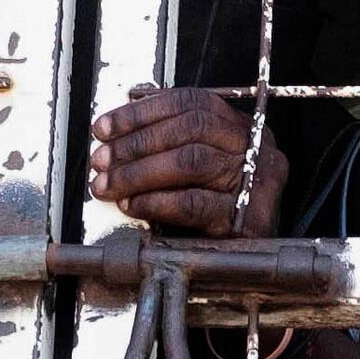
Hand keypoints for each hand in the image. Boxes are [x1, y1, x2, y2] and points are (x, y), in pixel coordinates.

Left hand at [88, 85, 283, 236]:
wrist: (257, 255)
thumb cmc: (222, 207)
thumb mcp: (204, 164)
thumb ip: (173, 142)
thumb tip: (118, 133)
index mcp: (243, 126)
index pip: (190, 102)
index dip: (141, 112)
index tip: (105, 127)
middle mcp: (255, 147)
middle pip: (190, 128)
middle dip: (136, 142)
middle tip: (102, 159)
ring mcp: (257, 181)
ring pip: (191, 161)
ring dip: (139, 173)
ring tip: (109, 184)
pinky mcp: (249, 218)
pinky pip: (194, 203)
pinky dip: (156, 202)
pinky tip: (133, 205)